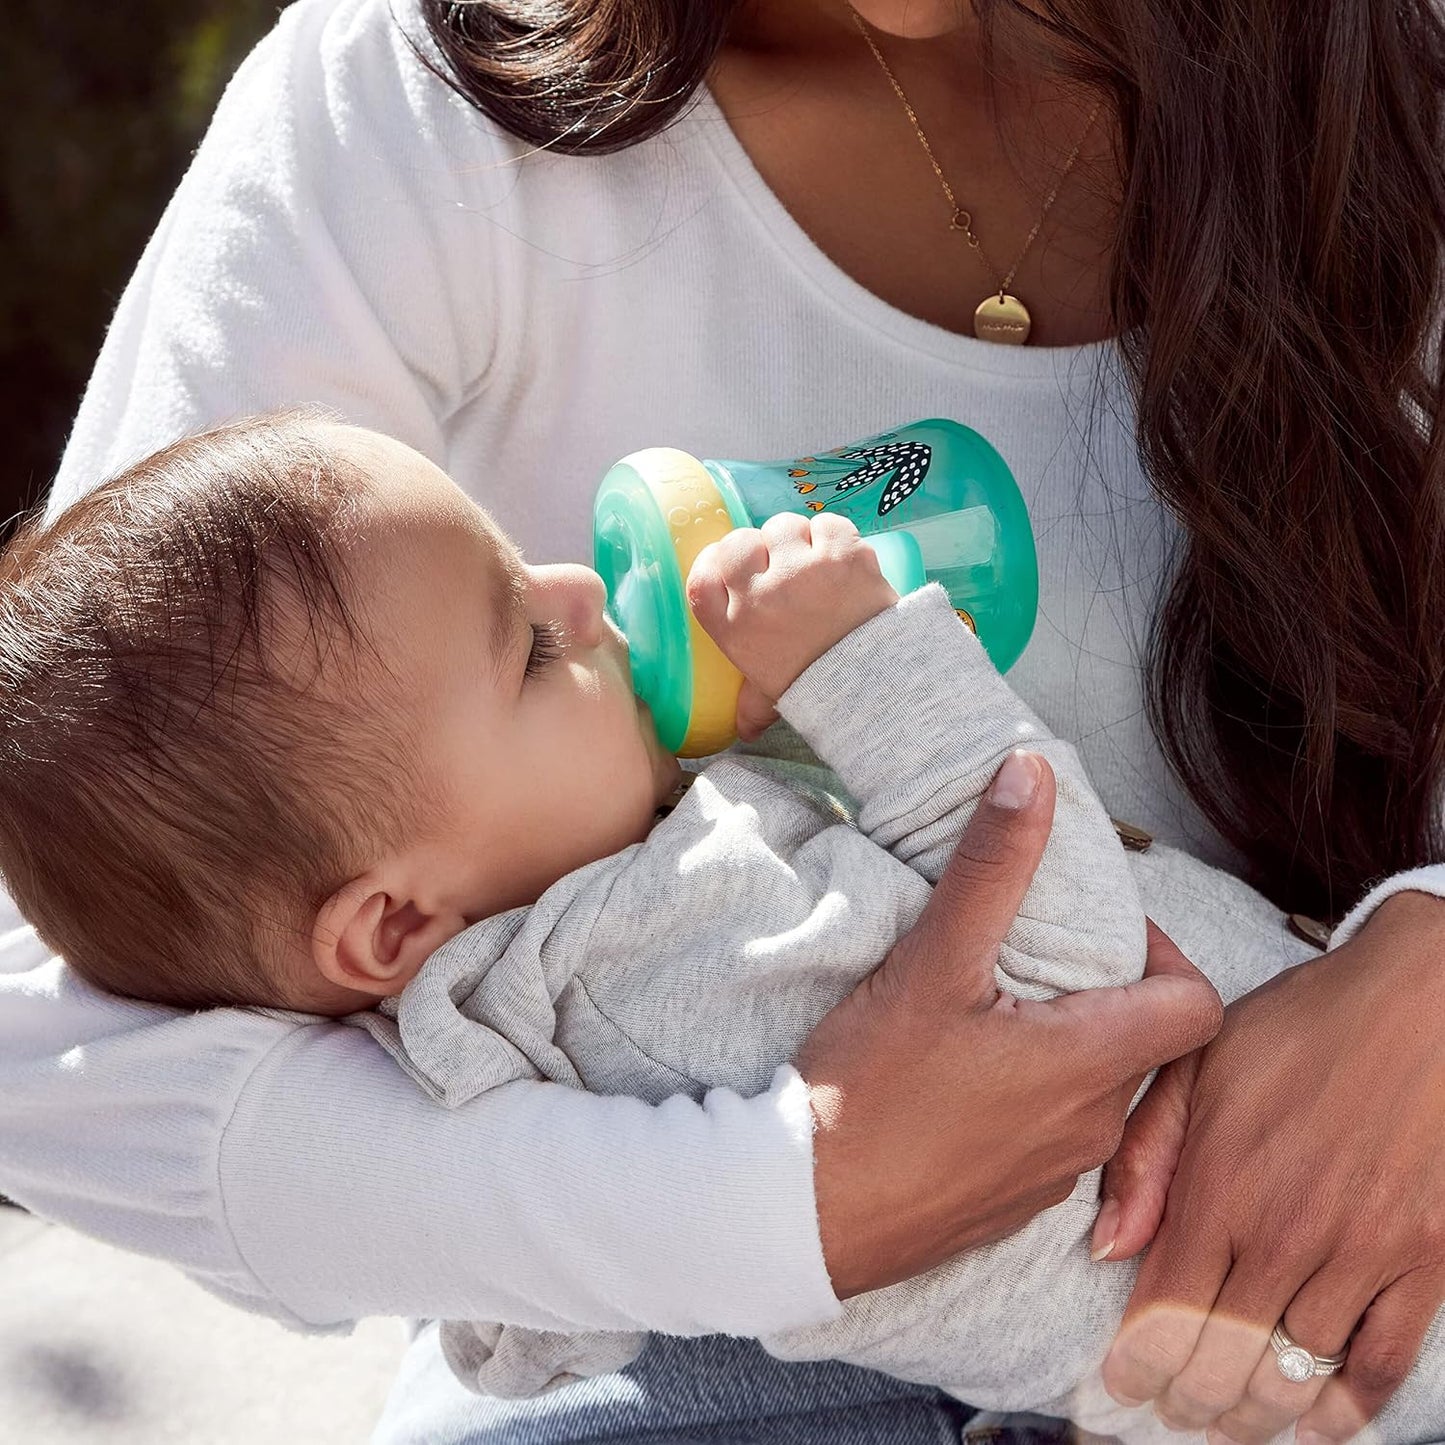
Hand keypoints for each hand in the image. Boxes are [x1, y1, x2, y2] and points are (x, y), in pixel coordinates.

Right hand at [687, 512, 898, 738]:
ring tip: (816, 565)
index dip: (713, 564)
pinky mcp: (841, 553)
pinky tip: (841, 558)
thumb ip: (750, 704)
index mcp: (734, 629)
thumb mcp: (772, 694)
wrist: (878, 684)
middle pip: (738, 544)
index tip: (731, 567)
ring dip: (799, 539)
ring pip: (783, 526)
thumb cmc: (819, 688)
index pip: (701, 578)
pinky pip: (826, 523)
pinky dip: (834, 535)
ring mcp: (800, 571)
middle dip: (758, 549)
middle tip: (780, 566)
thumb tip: (743, 729)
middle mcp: (759, 596)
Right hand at [795, 749, 1224, 1298]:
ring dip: (1061, 1047)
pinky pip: (1049, 1140)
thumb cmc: (869, 1090)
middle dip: (1099, 993)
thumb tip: (1033, 773)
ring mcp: (1055, 1177)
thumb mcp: (931, 963)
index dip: (1165, 955)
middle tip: (1025, 961)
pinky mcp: (1013, 1207)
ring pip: (1093, 1093)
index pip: (1196, 1006)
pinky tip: (954, 1085)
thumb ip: (991, 865)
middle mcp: (1092, 1129)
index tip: (1101, 934)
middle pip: (1141, 1044)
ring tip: (981, 1016)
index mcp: (1090, 1064)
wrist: (804, 1216)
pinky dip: (1025, 1101)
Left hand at [1098, 890, 1444, 1443]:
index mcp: (1217, 1184)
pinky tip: (1320, 1419)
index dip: (1138, 1364)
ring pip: (1295, 1370)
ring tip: (1230, 1421)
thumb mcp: (1197, 1065)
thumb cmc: (1298, 1028)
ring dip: (1258, 1410)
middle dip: (1191, 1400)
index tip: (1123, 1388)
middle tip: (1174, 1414)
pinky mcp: (1424, 1260)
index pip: (1163, 1309)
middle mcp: (1283, 1232)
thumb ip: (1144, 1155)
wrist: (1421, 1005)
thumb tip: (1108, 1246)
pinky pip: (1383, 1360)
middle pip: (1225, 1358)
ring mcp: (1358, 1252)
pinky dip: (1349, 1404)